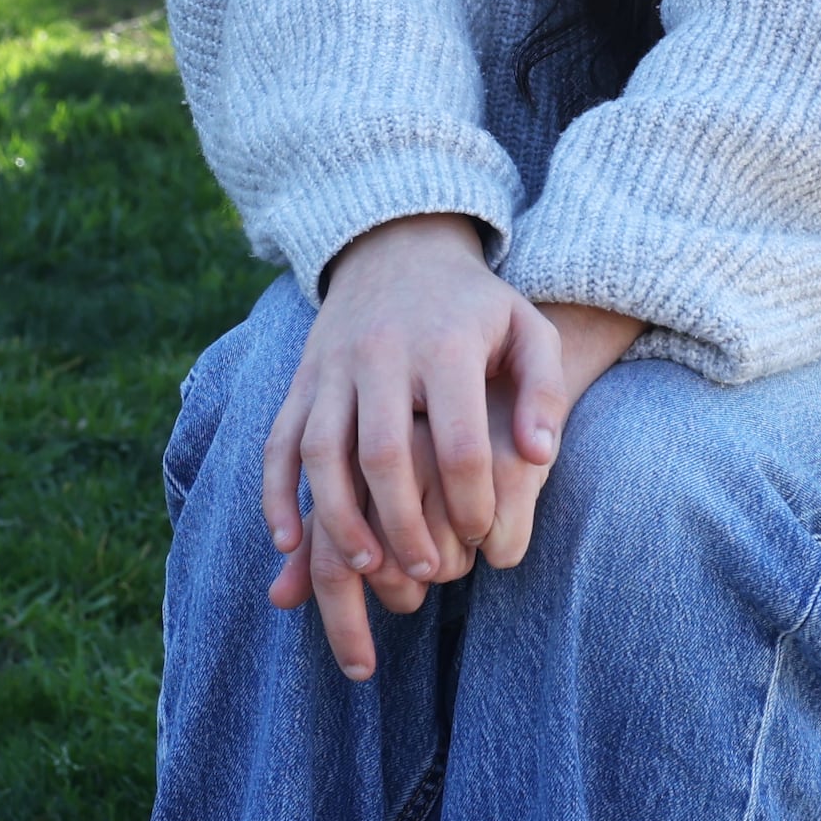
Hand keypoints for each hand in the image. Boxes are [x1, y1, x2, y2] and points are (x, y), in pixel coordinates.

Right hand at [257, 222, 635, 678]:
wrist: (399, 248)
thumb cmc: (476, 307)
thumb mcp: (527, 330)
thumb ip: (545, 389)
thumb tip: (540, 456)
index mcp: (445, 346)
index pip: (457, 439)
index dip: (470, 498)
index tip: (483, 534)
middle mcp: (381, 355)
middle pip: (382, 452)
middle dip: (402, 521)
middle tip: (427, 572)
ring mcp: (332, 367)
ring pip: (320, 451)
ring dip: (337, 516)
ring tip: (366, 568)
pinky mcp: (301, 379)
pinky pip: (278, 441)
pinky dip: (275, 494)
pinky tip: (289, 542)